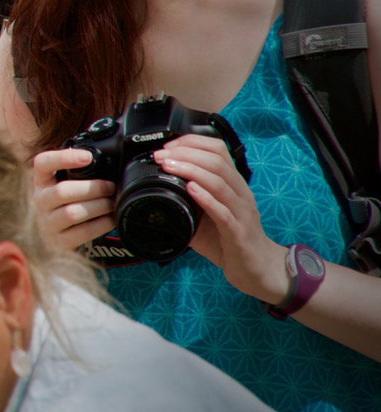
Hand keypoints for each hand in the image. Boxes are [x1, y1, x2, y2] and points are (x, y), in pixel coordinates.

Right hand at [31, 148, 116, 249]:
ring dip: (97, 206)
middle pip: (62, 192)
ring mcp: (47, 223)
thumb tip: (111, 160)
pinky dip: (101, 224)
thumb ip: (80, 170)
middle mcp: (40, 200)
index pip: (42, 163)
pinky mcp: (60, 241)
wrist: (60, 233)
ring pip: (72, 213)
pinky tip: (111, 218)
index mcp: (42, 180)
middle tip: (110, 187)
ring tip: (111, 203)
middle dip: (92, 188)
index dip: (64, 158)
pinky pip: (82, 232)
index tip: (88, 157)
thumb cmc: (70, 200)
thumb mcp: (67, 182)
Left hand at [155, 135, 286, 300]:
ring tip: (169, 166)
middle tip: (162, 156)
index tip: (168, 146)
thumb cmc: (230, 240)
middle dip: (186, 153)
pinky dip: (206, 198)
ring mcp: (241, 212)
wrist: (256, 268)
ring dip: (191, 170)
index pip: (218, 150)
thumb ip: (187, 200)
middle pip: (217, 161)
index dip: (192, 143)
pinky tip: (190, 190)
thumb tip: (155, 190)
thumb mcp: (206, 214)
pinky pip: (224, 212)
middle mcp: (240, 194)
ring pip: (220, 182)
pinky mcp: (238, 232)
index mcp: (233, 185)